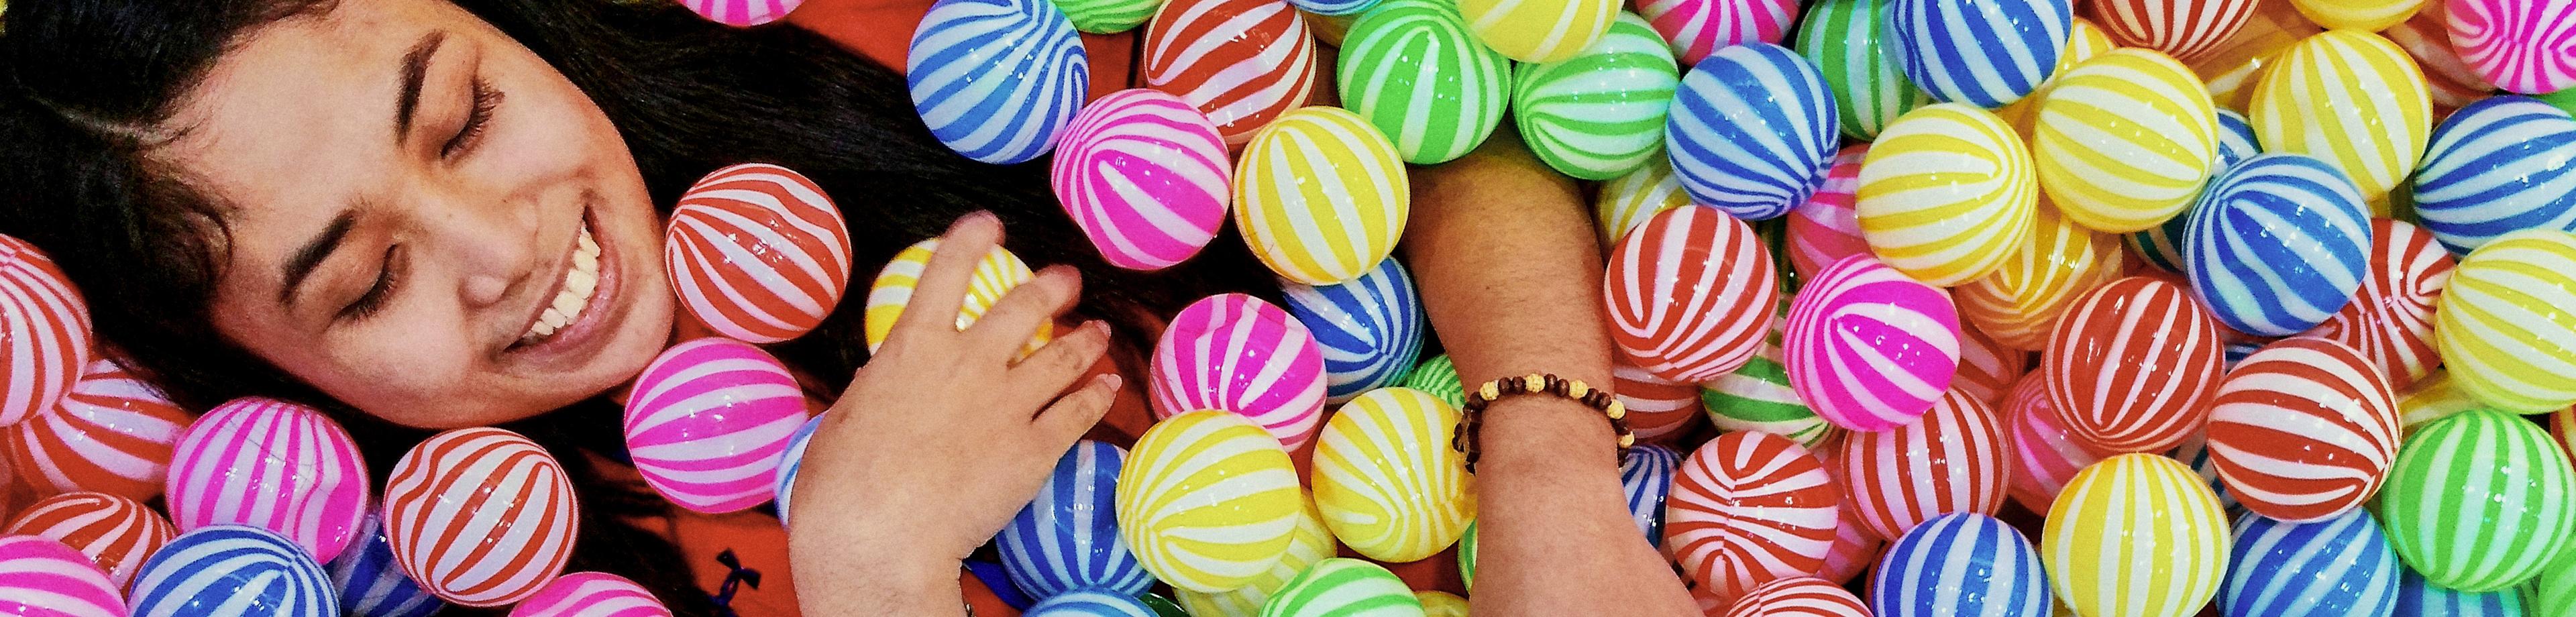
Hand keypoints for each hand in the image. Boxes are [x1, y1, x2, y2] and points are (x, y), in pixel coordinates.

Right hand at [787, 212, 1119, 608]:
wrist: (878, 535)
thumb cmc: (841, 484)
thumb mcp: (849, 416)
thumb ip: (885, 389)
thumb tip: (892, 384)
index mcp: (914, 348)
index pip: (947, 272)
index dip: (972, 239)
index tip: (990, 224)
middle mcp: (968, 364)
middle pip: (1024, 307)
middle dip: (1052, 286)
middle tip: (1067, 279)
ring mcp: (1007, 404)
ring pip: (1063, 356)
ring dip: (1085, 339)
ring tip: (1097, 330)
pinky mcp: (1034, 450)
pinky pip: (1078, 413)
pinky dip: (1097, 395)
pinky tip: (1108, 387)